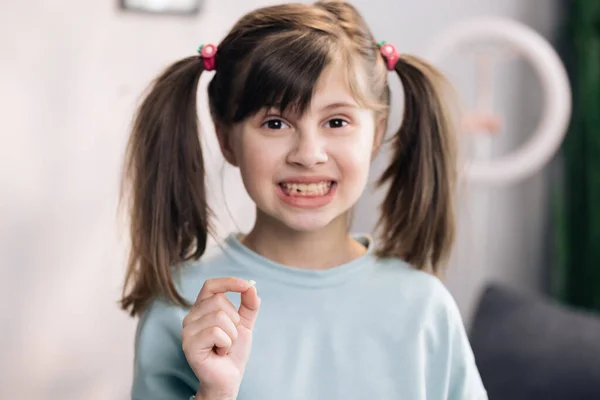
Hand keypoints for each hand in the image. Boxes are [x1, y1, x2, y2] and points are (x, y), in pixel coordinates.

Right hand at [182, 277, 260, 399]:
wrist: (230, 377)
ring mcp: (187, 330)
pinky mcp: (189, 344)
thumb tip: (252, 286)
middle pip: (219, 300)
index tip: (246, 285)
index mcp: (202, 308)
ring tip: (224, 346)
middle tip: (229, 337)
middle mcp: (191, 317)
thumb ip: (249, 304)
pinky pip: (216, 332)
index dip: (229, 282)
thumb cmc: (233, 351)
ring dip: (231, 335)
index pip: (211, 285)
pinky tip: (219, 352)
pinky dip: (226, 344)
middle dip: (234, 320)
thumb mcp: (244, 324)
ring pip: (219, 317)